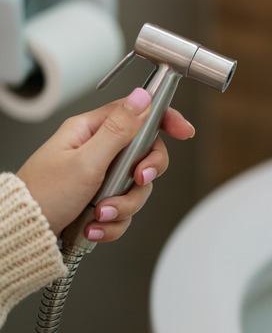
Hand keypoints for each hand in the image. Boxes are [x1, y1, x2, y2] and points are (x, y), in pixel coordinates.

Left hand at [17, 88, 194, 241]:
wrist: (26, 234)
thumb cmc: (44, 194)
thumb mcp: (86, 160)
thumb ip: (119, 130)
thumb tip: (142, 98)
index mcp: (91, 132)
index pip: (136, 114)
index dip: (165, 120)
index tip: (184, 131)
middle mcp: (98, 152)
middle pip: (145, 155)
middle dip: (143, 175)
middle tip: (136, 181)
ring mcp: (101, 178)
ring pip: (137, 188)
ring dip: (123, 206)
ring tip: (99, 214)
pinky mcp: (102, 201)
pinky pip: (125, 211)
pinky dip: (113, 223)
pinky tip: (93, 226)